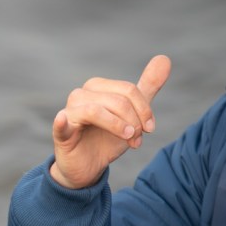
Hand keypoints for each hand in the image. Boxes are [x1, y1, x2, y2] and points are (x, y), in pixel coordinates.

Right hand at [49, 55, 171, 189]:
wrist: (88, 167)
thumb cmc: (106, 138)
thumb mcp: (131, 113)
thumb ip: (146, 87)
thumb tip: (164, 58)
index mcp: (97, 87)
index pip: (128, 90)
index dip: (144, 109)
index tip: (150, 129)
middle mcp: (81, 95)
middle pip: (116, 100)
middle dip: (133, 121)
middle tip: (137, 140)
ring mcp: (68, 113)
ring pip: (96, 111)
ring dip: (118, 127)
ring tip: (128, 140)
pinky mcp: (60, 133)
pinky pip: (61, 124)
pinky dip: (61, 122)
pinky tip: (63, 120)